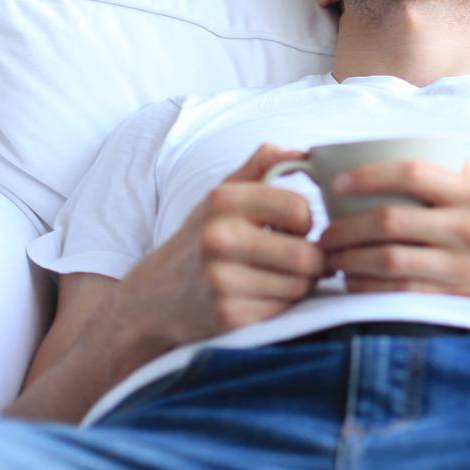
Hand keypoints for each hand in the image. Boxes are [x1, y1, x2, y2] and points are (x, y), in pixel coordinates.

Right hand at [118, 143, 323, 349]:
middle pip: (306, 255)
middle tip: (302, 259)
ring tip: (280, 277)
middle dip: (314, 260)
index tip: (295, 228)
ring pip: (300, 286)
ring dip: (300, 284)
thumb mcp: (223, 195)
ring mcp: (221, 280)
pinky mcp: (228, 316)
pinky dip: (281, 305)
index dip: (306, 221)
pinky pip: (283, 310)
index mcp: (223, 201)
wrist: (155, 296)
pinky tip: (261, 296)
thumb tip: (305, 152)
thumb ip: (262, 166)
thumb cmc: (202, 239)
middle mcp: (219, 239)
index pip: (299, 208)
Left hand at [319, 160, 469, 344]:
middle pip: (387, 219)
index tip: (339, 182)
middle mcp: (466, 227)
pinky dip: (368, 290)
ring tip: (331, 259)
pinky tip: (354, 286)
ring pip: (386, 259)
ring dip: (349, 259)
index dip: (368, 173)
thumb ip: (464, 182)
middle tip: (323, 232)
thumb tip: (417, 160)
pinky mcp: (457, 300)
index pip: (412, 171)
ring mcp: (461, 267)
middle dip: (344, 226)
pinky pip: (398, 295)